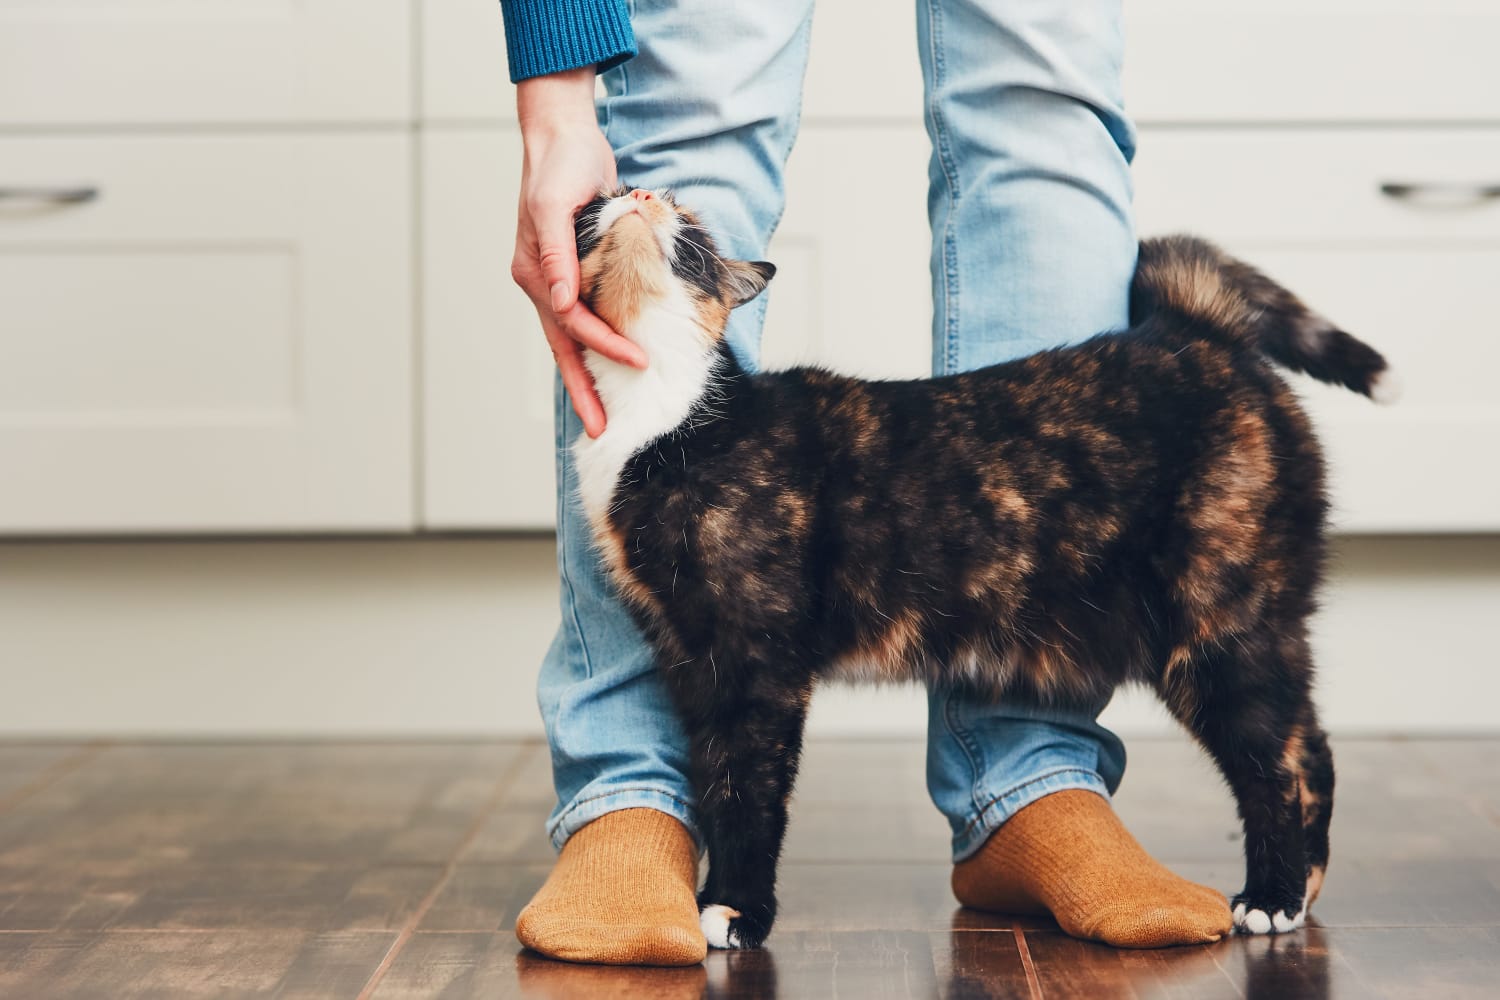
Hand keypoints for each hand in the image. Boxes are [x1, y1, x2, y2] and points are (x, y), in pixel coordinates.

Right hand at [511, 69, 646, 438]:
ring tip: (601, 414)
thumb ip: (557, 252)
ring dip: (588, 376)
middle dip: (582, 391)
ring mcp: (557, 280)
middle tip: (600, 431)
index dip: (605, 345)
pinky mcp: (575, 271)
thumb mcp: (556, 203)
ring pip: (573, 340)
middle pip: (565, 348)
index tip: (638, 361)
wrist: (564, 137)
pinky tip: (608, 366)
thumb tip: (560, 300)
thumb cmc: (561, 164)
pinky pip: (585, 319)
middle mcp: (544, 282)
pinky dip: (596, 345)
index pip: (573, 323)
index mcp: (536, 272)